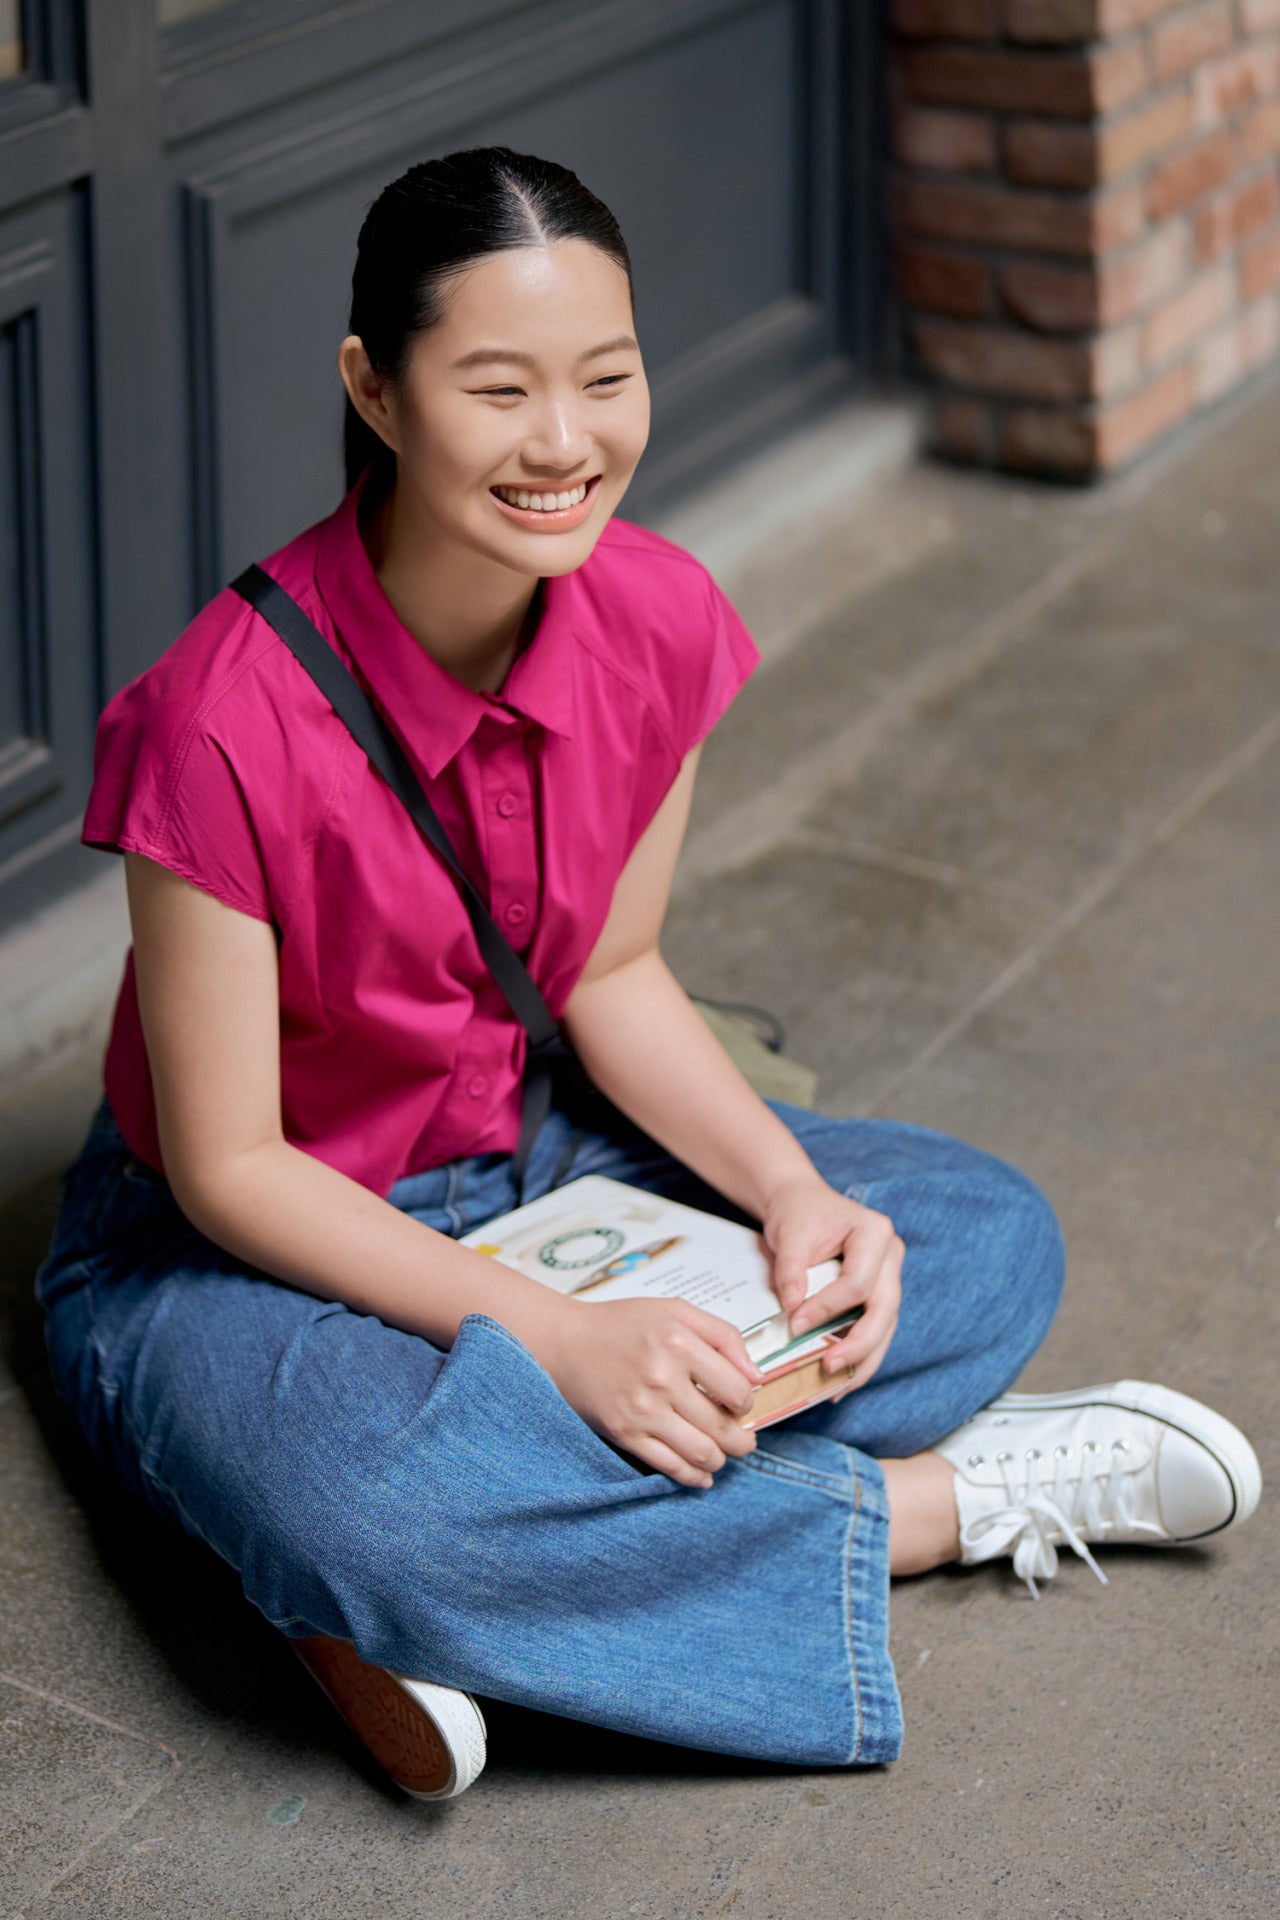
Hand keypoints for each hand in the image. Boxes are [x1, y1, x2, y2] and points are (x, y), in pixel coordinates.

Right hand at [540, 1295, 764, 1488]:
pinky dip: (694, 1476)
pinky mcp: (624, 1434)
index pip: (737, 1389)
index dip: (748, 1402)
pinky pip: (669, 1466)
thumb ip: (723, 1335)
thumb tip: (757, 1376)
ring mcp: (641, 1410)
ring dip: (722, 1459)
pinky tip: (703, 1474)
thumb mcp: (676, 1310)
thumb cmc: (621, 1325)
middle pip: (723, 1426)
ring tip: (724, 1453)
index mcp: (678, 1342)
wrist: (564, 1343)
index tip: (742, 1404)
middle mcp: (661, 1377)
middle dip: (743, 1440)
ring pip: (701, 1452)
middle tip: (745, 1439)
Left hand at [762, 1173, 903, 1396]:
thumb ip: (791, 1270)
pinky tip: (843, 1377)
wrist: (803, 1203)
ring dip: (864, 1360)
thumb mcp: (790, 1235)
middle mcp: (891, 1255)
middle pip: (884, 1309)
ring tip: (839, 1388)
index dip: (827, 1308)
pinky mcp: (880, 1294)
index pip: (858, 1282)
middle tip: (829, 1367)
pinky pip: (876, 1328)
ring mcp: (890, 1276)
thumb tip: (793, 1309)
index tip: (794, 1324)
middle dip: (859, 1344)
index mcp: (875, 1232)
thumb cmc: (799, 1214)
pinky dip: (861, 1354)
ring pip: (886, 1326)